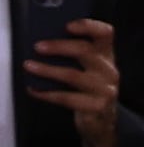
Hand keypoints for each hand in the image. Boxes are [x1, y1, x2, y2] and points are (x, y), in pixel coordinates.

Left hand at [28, 19, 117, 146]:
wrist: (103, 120)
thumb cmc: (89, 88)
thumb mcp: (88, 68)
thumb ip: (75, 54)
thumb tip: (45, 44)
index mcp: (106, 55)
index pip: (105, 33)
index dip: (88, 26)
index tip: (67, 26)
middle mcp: (109, 70)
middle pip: (85, 51)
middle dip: (59, 47)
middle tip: (38, 47)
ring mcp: (105, 90)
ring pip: (73, 75)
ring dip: (47, 70)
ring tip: (29, 66)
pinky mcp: (97, 107)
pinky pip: (67, 98)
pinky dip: (47, 93)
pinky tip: (35, 90)